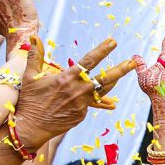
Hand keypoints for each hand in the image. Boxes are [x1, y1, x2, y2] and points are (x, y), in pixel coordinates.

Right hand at [13, 36, 135, 149]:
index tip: (113, 42)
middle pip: (105, 78)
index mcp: (66, 77)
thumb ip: (35, 56)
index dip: (102, 50)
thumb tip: (34, 38)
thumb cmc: (30, 100)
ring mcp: (82, 103)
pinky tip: (104, 98)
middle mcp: (78, 90)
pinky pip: (93, 104)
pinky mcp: (82, 114)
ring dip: (112, 82)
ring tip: (120, 74)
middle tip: (134, 62)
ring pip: (103, 90)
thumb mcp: (30, 76)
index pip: (89, 60)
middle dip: (121, 69)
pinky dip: (97, 98)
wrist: (32, 126)